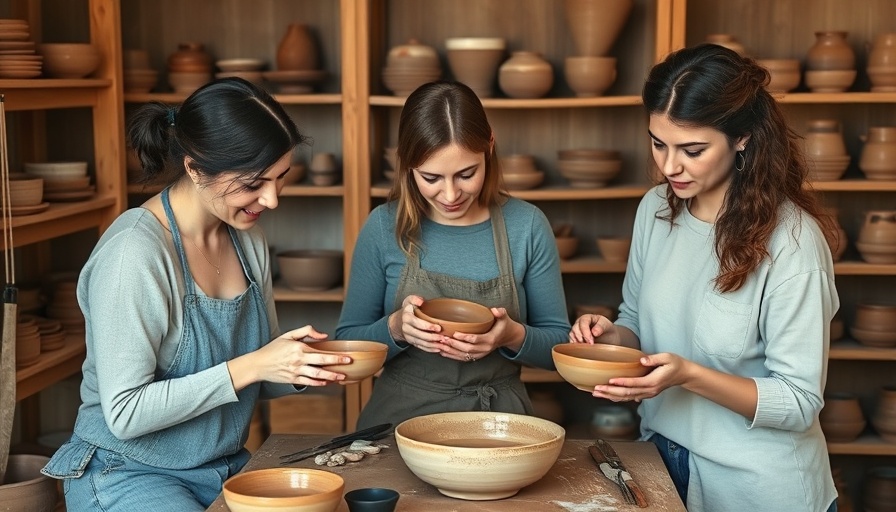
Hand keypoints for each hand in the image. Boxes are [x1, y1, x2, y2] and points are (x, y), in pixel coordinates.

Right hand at [230, 325, 350, 388]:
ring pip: (316, 375)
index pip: (321, 352)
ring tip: (340, 377)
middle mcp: (298, 360)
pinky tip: (326, 383)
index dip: (336, 356)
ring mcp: (296, 371)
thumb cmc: (273, 348)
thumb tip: (324, 335)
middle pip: (321, 364)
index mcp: (299, 348)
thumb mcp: (289, 335)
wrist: (258, 364)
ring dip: (330, 377)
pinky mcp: (292, 379)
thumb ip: (307, 331)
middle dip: (337, 366)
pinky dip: (318, 383)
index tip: (347, 357)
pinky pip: (308, 382)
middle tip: (348, 366)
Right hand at [389, 295, 449, 353]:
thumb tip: (421, 301)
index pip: (417, 323)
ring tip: (443, 345)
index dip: (428, 326)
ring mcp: (409, 336)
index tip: (438, 327)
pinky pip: (421, 347)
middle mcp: (406, 328)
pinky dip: (430, 349)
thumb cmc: (408, 310)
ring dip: (433, 345)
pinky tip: (438, 349)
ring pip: (421, 343)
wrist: (399, 320)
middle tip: (443, 338)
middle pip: (420, 335)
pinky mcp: (412, 342)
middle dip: (432, 337)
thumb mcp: (409, 300)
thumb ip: (415, 299)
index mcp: (407, 318)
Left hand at [437, 307, 523, 361]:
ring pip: (463, 355)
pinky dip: (453, 356)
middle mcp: (485, 349)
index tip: (454, 333)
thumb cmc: (502, 325)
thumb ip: (500, 312)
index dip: (464, 337)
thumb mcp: (504, 317)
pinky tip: (443, 352)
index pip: (475, 340)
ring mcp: (480, 354)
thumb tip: (495, 310)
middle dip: (454, 345)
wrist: (506, 337)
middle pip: (467, 349)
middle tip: (442, 338)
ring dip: (451, 351)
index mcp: (490, 340)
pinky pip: (463, 358)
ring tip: (440, 345)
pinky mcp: (476, 356)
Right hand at [569, 314, 617, 343]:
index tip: (591, 341)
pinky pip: (571, 341)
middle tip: (590, 345)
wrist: (610, 336)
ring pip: (572, 335)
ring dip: (578, 342)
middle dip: (582, 338)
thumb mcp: (607, 326)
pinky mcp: (575, 338)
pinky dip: (575, 345)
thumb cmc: (608, 330)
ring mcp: (577, 330)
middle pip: (575, 328)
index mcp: (588, 317)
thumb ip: (601, 327)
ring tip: (586, 347)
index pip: (583, 322)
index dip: (585, 332)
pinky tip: (582, 349)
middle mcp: (580, 323)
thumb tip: (594, 332)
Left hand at [591, 352, 684, 401]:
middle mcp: (649, 390)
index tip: (609, 381)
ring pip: (626, 398)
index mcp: (653, 381)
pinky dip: (617, 397)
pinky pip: (629, 398)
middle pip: (627, 393)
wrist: (683, 374)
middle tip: (596, 389)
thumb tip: (642, 360)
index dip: (621, 382)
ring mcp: (647, 394)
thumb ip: (654, 359)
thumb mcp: (667, 357)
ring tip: (596, 393)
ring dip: (610, 396)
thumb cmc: (675, 364)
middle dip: (610, 392)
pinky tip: (607, 396)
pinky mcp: (645, 393)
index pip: (634, 383)